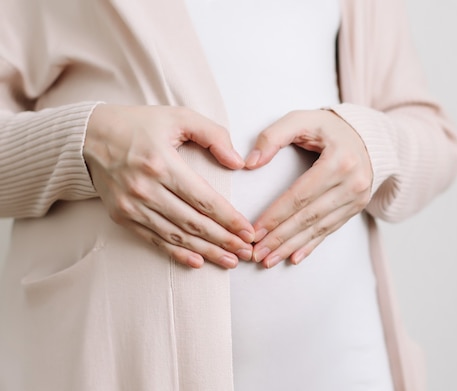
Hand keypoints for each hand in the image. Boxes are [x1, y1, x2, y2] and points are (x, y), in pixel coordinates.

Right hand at [83, 104, 253, 268]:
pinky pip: (154, 240)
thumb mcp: (178, 117)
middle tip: (246, 251)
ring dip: (206, 251)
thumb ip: (213, 135)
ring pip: (176, 236)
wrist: (87, 136)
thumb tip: (238, 162)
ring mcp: (132, 205)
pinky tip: (197, 262)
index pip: (204, 200)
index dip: (229, 219)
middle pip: (193, 223)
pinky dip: (177, 253)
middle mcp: (146, 189)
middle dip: (224, 240)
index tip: (248, 231)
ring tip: (229, 260)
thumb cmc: (138, 124)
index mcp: (162, 164)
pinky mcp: (122, 215)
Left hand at [245, 109, 371, 267]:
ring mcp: (358, 198)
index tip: (254, 231)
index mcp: (338, 160)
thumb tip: (250, 163)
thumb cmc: (327, 127)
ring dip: (291, 246)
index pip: (300, 195)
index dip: (276, 215)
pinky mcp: (357, 207)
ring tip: (268, 260)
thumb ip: (272, 136)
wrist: (367, 136)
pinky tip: (294, 257)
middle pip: (309, 216)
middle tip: (255, 253)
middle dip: (280, 237)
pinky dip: (311, 245)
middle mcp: (352, 182)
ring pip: (319, 227)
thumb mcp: (301, 120)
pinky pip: (331, 229)